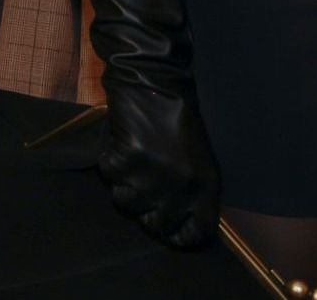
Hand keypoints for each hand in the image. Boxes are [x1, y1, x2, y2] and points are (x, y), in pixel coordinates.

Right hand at [99, 81, 219, 249]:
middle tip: (142, 190)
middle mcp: (182, 186)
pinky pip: (109, 176)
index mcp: (207, 186)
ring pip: (126, 202)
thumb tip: (176, 221)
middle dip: (146, 212)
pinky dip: (110, 161)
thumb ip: (192, 191)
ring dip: (124, 184)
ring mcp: (153, 175)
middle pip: (156, 225)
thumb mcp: (200, 158)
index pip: (196, 232)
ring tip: (133, 159)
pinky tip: (122, 143)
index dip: (179, 237)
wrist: (154, 80)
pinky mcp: (127, 160)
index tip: (167, 230)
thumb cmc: (178, 119)